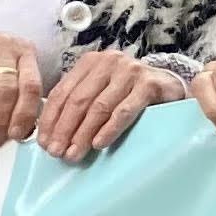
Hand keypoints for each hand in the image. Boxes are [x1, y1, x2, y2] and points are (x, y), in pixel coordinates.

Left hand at [37, 49, 181, 161]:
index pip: (62, 93)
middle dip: (64, 129)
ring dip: (84, 133)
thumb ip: (80, 105)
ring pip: (99, 107)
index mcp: (89, 63)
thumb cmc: (130, 93)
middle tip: (57, 153)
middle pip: (78, 100)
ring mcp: (130, 71)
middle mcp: (108, 62)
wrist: (171, 86)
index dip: (51, 120)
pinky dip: (110, 129)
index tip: (45, 144)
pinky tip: (99, 144)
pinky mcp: (149, 83)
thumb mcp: (101, 91)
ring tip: (75, 153)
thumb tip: (52, 136)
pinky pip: (124, 110)